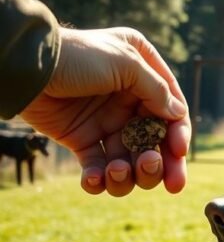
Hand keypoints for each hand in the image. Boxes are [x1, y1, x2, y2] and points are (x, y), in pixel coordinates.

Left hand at [20, 27, 190, 195]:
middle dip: (162, 165)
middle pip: (156, 142)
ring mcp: (106, 121)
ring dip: (130, 174)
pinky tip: (95, 179)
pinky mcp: (82, 139)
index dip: (178, 135)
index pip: (173, 111)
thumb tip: (178, 115)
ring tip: (118, 172)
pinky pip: (98, 167)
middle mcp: (129, 99)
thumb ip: (157, 90)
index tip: (177, 151)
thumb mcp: (126, 63)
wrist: (27, 68)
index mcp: (144, 74)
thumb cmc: (77, 56)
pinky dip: (99, 179)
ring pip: (130, 160)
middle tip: (171, 185)